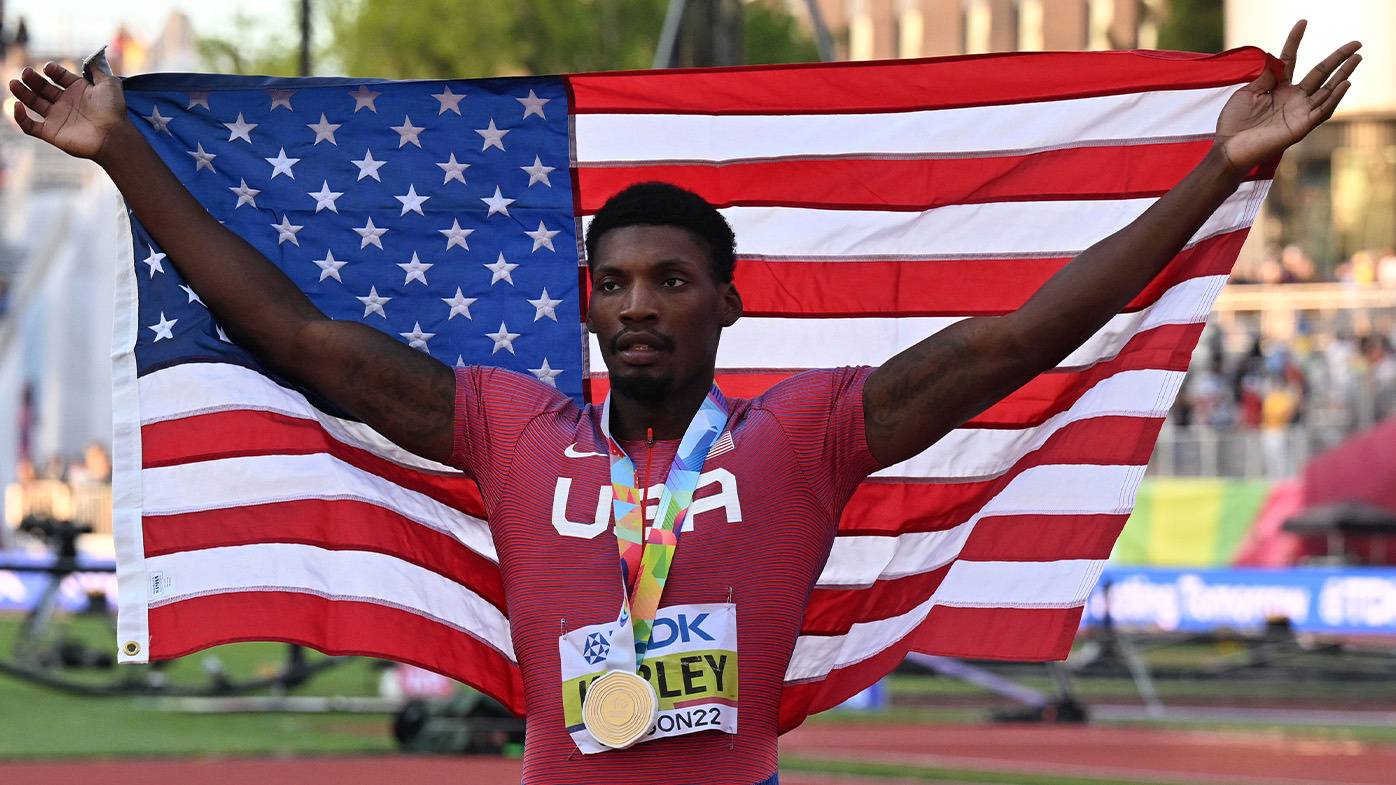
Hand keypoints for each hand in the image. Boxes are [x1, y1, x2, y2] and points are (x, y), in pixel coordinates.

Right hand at [10, 61, 128, 162]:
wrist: (113, 135)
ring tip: (14, 83)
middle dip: (33, 80)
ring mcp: (58, 117)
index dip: (53, 71)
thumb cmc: (113, 110)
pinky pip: (29, 126)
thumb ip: (98, 70)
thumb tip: (92, 58)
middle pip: (43, 88)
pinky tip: (17, 105)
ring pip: (33, 103)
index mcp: (78, 90)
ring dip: (22, 93)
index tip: (49, 68)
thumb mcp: (109, 84)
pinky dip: (20, 117)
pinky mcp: (51, 132)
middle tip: (26, 72)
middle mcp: (66, 103)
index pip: (59, 76)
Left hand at [1215, 20, 1360, 173]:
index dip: (1295, 40)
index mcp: (1278, 88)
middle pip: (1320, 73)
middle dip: (1338, 58)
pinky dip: (1335, 97)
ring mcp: (1299, 112)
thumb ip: (1265, 76)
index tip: (1302, 22)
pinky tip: (1345, 84)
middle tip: (1356, 43)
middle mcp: (1293, 98)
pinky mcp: (1301, 126)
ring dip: (1343, 74)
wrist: (1228, 148)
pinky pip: (1323, 110)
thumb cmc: (1234, 123)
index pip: (1291, 59)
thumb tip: (1277, 56)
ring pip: (1328, 90)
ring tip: (1357, 58)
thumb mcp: (1248, 93)